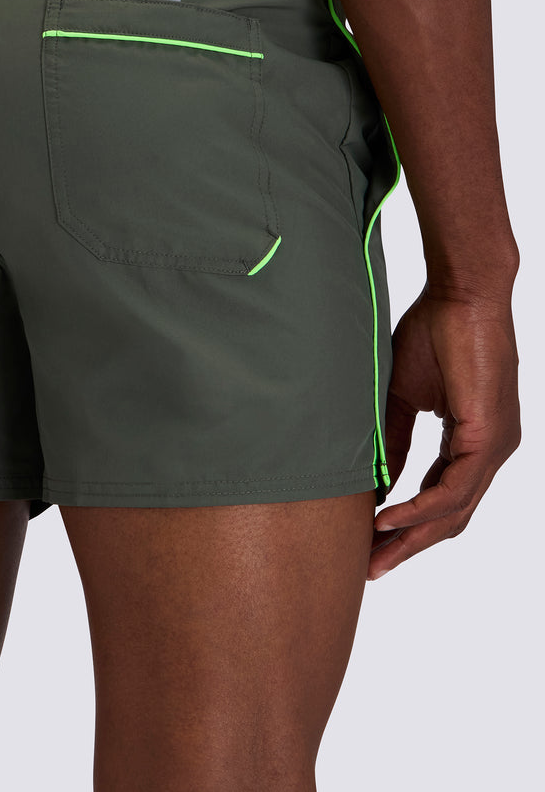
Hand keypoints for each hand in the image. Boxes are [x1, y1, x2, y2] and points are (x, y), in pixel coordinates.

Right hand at [368, 281, 519, 578]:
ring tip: (374, 555)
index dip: (408, 525)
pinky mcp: (487, 436)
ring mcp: (494, 446)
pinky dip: (419, 509)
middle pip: (451, 517)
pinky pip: (453, 488)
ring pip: (454, 511)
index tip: (370, 544)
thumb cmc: (434, 331)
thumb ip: (392, 440)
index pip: (442, 498)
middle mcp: (491, 450)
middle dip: (408, 546)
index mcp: (474, 440)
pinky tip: (388, 520)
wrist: (461, 294)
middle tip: (370, 569)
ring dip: (411, 537)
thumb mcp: (404, 397)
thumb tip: (374, 482)